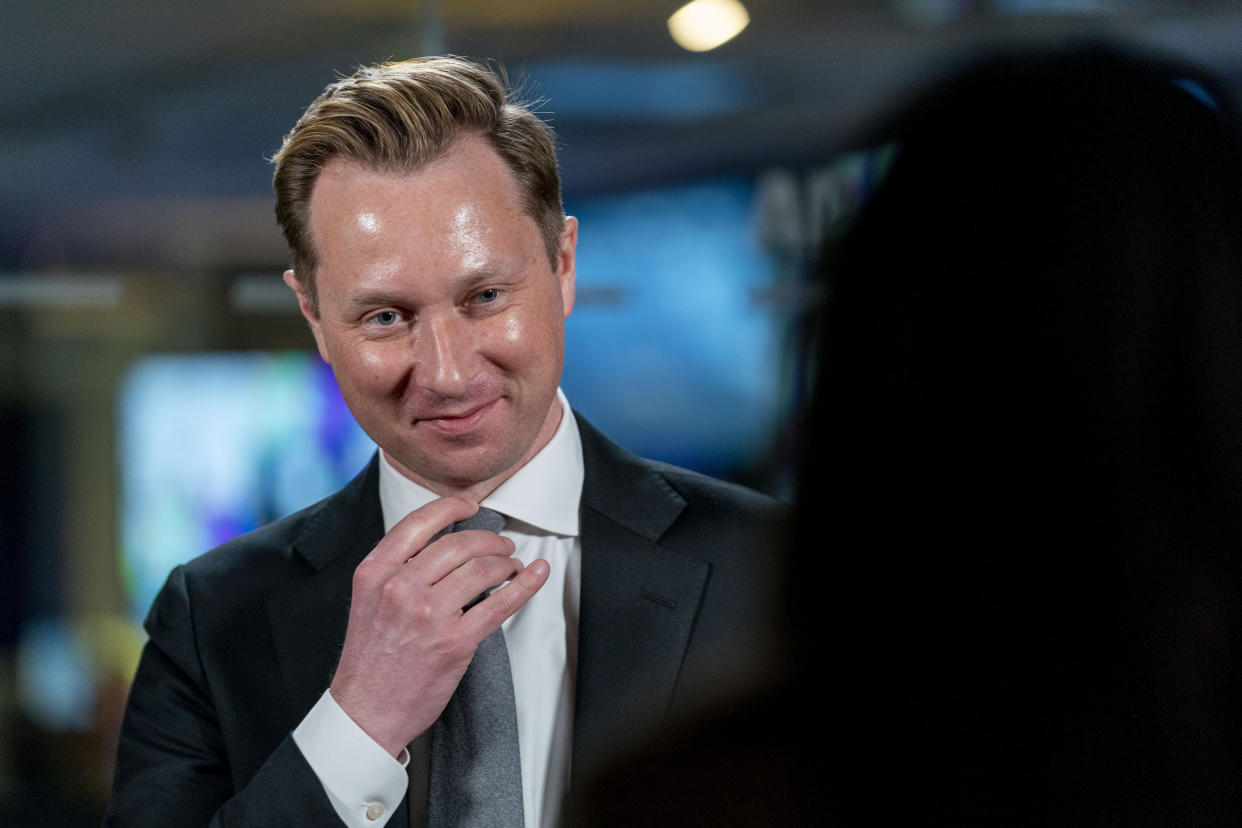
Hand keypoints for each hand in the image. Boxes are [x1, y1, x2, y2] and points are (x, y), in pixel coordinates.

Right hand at [328, 496, 549, 756]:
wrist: (365, 711)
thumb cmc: (370, 660)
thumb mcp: (367, 600)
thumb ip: (396, 569)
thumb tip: (444, 544)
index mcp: (375, 572)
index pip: (419, 523)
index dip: (451, 507)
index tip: (471, 506)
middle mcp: (400, 587)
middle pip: (459, 544)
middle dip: (489, 540)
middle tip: (502, 545)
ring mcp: (429, 614)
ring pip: (482, 569)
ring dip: (506, 563)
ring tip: (512, 566)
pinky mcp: (455, 641)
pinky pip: (501, 604)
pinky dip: (525, 585)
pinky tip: (536, 575)